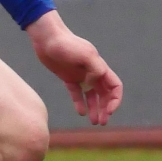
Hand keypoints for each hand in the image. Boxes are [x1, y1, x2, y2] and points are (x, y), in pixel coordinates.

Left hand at [26, 10, 122, 125]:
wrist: (46, 38)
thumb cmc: (66, 44)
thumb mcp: (85, 54)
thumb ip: (95, 70)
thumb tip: (93, 85)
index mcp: (99, 66)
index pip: (115, 86)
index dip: (115, 100)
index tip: (109, 111)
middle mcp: (92, 72)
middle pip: (105, 94)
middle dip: (106, 108)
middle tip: (102, 122)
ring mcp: (80, 75)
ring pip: (92, 95)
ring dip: (95, 108)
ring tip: (94, 122)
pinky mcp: (67, 77)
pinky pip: (76, 93)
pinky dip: (80, 103)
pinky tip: (81, 112)